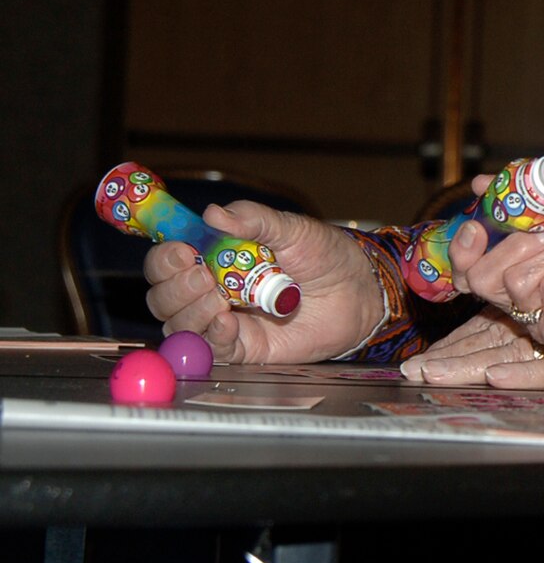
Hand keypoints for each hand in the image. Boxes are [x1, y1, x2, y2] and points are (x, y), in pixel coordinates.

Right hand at [141, 203, 381, 364]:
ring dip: (191, 311)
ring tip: (219, 299)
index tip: (182, 251)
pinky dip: (213, 337)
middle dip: (175, 286)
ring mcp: (225, 320)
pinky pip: (212, 349)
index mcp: (215, 257)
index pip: (168, 260)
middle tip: (203, 276)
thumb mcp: (292, 229)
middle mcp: (211, 290)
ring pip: (180, 324)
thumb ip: (254, 219)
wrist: (359, 291)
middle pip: (164, 295)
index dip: (165, 257)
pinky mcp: (244, 347)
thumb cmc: (325, 256)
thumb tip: (214, 213)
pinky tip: (228, 323)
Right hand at [447, 189, 543, 351]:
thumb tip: (483, 182)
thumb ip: (527, 195)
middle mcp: (525, 305)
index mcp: (521, 276)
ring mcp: (542, 323)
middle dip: (521, 244)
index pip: (468, 273)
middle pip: (481, 279)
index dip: (464, 249)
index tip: (476, 224)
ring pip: (516, 283)